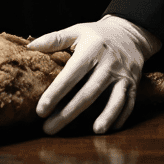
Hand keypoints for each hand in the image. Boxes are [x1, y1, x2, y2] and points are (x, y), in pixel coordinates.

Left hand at [26, 16, 152, 134]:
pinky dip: (119, 118)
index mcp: (91, 49)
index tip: (41, 110)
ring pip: (114, 100)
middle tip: (49, 129)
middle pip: (89, 92)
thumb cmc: (96, 35)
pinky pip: (128, 104)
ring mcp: (123, 75)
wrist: (129, 33)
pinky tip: (107, 129)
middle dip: (69, 113)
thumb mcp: (77, 31)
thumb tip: (30, 47)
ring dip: (105, 116)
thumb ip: (54, 39)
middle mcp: (108, 63)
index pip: (72, 73)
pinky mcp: (133, 84)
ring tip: (93, 132)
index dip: (56, 92)